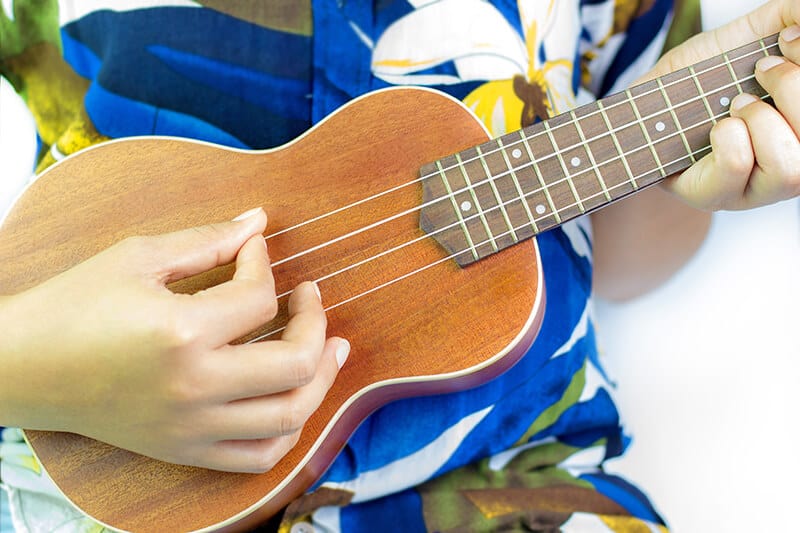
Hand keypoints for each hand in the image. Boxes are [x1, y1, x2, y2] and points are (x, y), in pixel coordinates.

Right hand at [0, 208, 349, 472]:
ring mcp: (192, 426)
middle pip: (296, 364)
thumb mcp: (136, 257)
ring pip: (288, 417)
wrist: (22, 367)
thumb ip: (206, 240)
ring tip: (332, 350)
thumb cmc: (73, 305)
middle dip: (318, 323)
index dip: (265, 263)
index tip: (255, 250)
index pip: (258, 297)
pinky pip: (257, 457)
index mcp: (180, 332)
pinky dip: (288, 431)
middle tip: (312, 298)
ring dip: (322, 381)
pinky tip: (295, 399)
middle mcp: (194, 386)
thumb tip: (258, 220)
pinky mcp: (184, 449)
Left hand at [649, 0, 799, 209]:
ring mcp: (753, 190)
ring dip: (762, 120)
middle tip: (761, 69)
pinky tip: (718, 126)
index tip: (786, 40)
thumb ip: (786, 18)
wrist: (645, 100)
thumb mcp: (750, 36)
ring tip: (736, 104)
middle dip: (793, 89)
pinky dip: (729, 137)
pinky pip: (736, 168)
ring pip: (788, 168)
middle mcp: (790, 168)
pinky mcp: (712, 198)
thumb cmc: (703, 74)